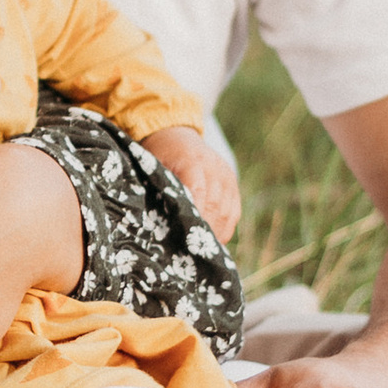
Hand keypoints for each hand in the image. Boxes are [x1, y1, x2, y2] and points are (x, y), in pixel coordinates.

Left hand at [146, 124, 239, 241]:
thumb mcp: (153, 168)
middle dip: (205, 231)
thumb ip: (160, 190)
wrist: (176, 134)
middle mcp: (214, 168)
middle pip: (215, 206)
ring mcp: (226, 176)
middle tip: (194, 254)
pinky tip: (216, 240)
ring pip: (227, 211)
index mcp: (192, 162)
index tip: (186, 239)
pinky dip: (226, 227)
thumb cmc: (159, 155)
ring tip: (205, 251)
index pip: (197, 194)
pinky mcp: (232, 182)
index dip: (194, 218)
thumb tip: (158, 222)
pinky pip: (234, 210)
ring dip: (217, 232)